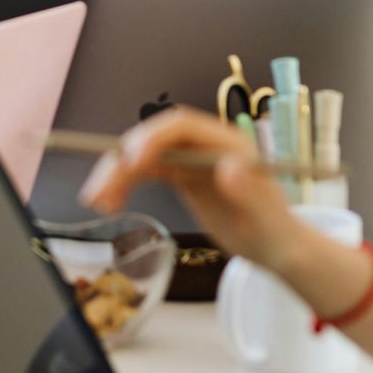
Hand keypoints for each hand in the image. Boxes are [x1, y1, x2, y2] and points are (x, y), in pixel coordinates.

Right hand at [78, 108, 313, 273]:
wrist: (275, 247)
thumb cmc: (275, 231)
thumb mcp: (265, 216)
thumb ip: (249, 191)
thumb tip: (228, 168)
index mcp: (225, 143)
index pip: (180, 125)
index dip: (152, 137)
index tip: (132, 162)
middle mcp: (203, 144)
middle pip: (152, 139)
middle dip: (122, 161)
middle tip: (100, 193)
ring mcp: (189, 159)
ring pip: (141, 155)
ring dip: (115, 175)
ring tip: (96, 202)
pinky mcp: (180, 176)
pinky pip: (143, 172)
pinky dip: (122, 184)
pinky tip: (108, 203)